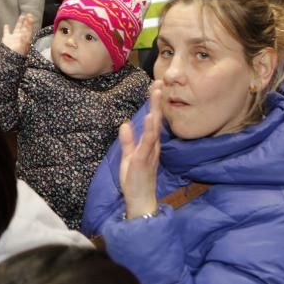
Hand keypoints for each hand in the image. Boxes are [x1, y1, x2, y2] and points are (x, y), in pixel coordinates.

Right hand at [1, 13, 34, 55]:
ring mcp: (14, 38)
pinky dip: (6, 29)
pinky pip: (6, 33)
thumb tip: (27, 28)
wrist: (9, 58)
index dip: (30, 23)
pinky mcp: (6, 39)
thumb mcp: (23, 43)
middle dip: (27, 21)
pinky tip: (6, 25)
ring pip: (17, 28)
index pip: (29, 29)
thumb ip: (25, 35)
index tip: (31, 17)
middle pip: (25, 28)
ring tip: (22, 16)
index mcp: (26, 38)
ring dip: (20, 22)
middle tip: (29, 14)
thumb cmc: (17, 52)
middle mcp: (21, 37)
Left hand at [119, 82, 162, 218]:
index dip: (153, 104)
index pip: (152, 120)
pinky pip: (148, 143)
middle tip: (159, 82)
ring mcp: (150, 152)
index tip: (154, 87)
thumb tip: (125, 124)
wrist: (140, 200)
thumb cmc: (135, 180)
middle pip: (156, 119)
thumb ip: (127, 141)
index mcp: (149, 144)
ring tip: (156, 93)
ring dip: (155, 109)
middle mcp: (152, 146)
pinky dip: (150, 130)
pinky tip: (150, 117)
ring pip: (154, 127)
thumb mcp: (128, 157)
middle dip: (157, 101)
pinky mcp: (144, 159)